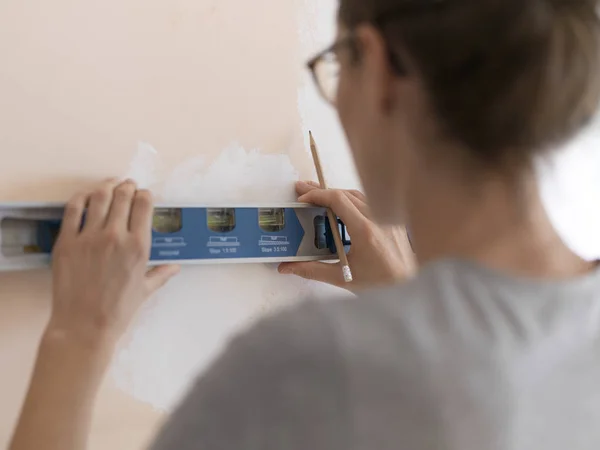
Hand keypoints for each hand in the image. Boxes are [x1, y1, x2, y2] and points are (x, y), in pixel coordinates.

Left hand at [47, 179, 179, 347]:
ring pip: (99, 197)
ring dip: (106, 185)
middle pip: (123, 195)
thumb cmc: (117, 311)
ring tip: (109, 184)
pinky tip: (86, 196)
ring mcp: (89, 237)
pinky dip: (80, 197)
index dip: (145, 195)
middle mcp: (116, 236)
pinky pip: (73, 210)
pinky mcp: (67, 242)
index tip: (144, 195)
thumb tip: (175, 267)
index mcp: (138, 246)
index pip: (144, 205)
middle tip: (127, 185)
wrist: (84, 326)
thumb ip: (161, 274)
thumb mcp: (145, 291)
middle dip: (127, 186)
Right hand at [278, 181, 416, 291]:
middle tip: (301, 189)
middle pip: (346, 193)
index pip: (338, 200)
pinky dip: (351, 201)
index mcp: (365, 230)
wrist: (410, 288)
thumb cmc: (379, 285)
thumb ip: (312, 270)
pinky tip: (341, 208)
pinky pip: (369, 203)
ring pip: (358, 195)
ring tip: (317, 196)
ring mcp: (387, 217)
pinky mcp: (392, 221)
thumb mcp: (343, 278)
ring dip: (336, 194)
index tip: (302, 200)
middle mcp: (378, 218)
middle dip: (321, 191)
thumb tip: (287, 267)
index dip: (317, 195)